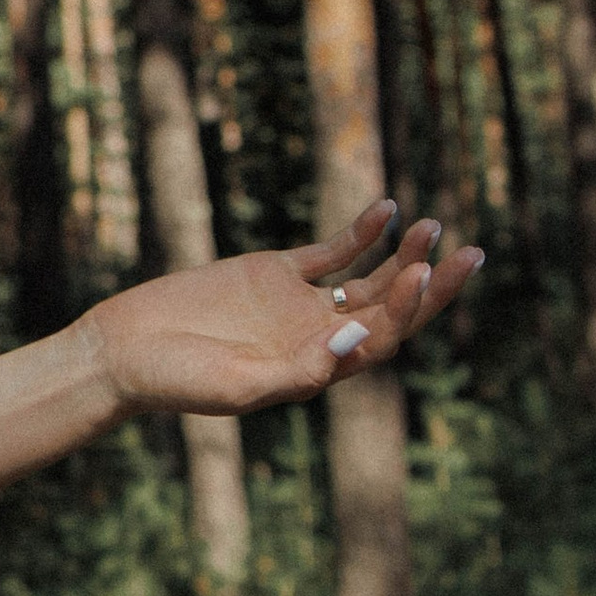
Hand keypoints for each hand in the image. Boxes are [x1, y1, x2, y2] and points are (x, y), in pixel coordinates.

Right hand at [83, 206, 483, 420]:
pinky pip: (330, 251)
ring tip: (433, 225)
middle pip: (390, 307)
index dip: (408, 308)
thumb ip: (300, 370)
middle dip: (431, 282)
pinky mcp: (274, 272)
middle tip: (470, 254)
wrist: (125, 350)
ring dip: (403, 254)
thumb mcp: (239, 386)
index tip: (421, 272)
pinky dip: (360, 232)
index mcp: (317, 371)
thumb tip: (358, 340)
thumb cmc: (176, 381)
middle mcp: (317, 338)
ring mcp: (298, 303)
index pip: (382, 339)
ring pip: (369, 277)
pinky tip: (387, 208)